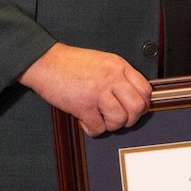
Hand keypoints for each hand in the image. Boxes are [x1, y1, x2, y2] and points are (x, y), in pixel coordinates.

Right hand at [19, 43, 150, 135]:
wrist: (45, 62)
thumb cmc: (72, 63)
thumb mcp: (103, 61)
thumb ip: (120, 76)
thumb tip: (133, 97)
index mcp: (119, 66)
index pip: (145, 90)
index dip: (143, 104)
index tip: (136, 110)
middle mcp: (112, 78)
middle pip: (137, 107)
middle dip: (131, 119)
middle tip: (120, 119)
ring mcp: (98, 91)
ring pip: (119, 120)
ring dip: (111, 125)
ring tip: (100, 118)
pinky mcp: (82, 105)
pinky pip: (98, 127)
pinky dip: (93, 129)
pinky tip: (86, 120)